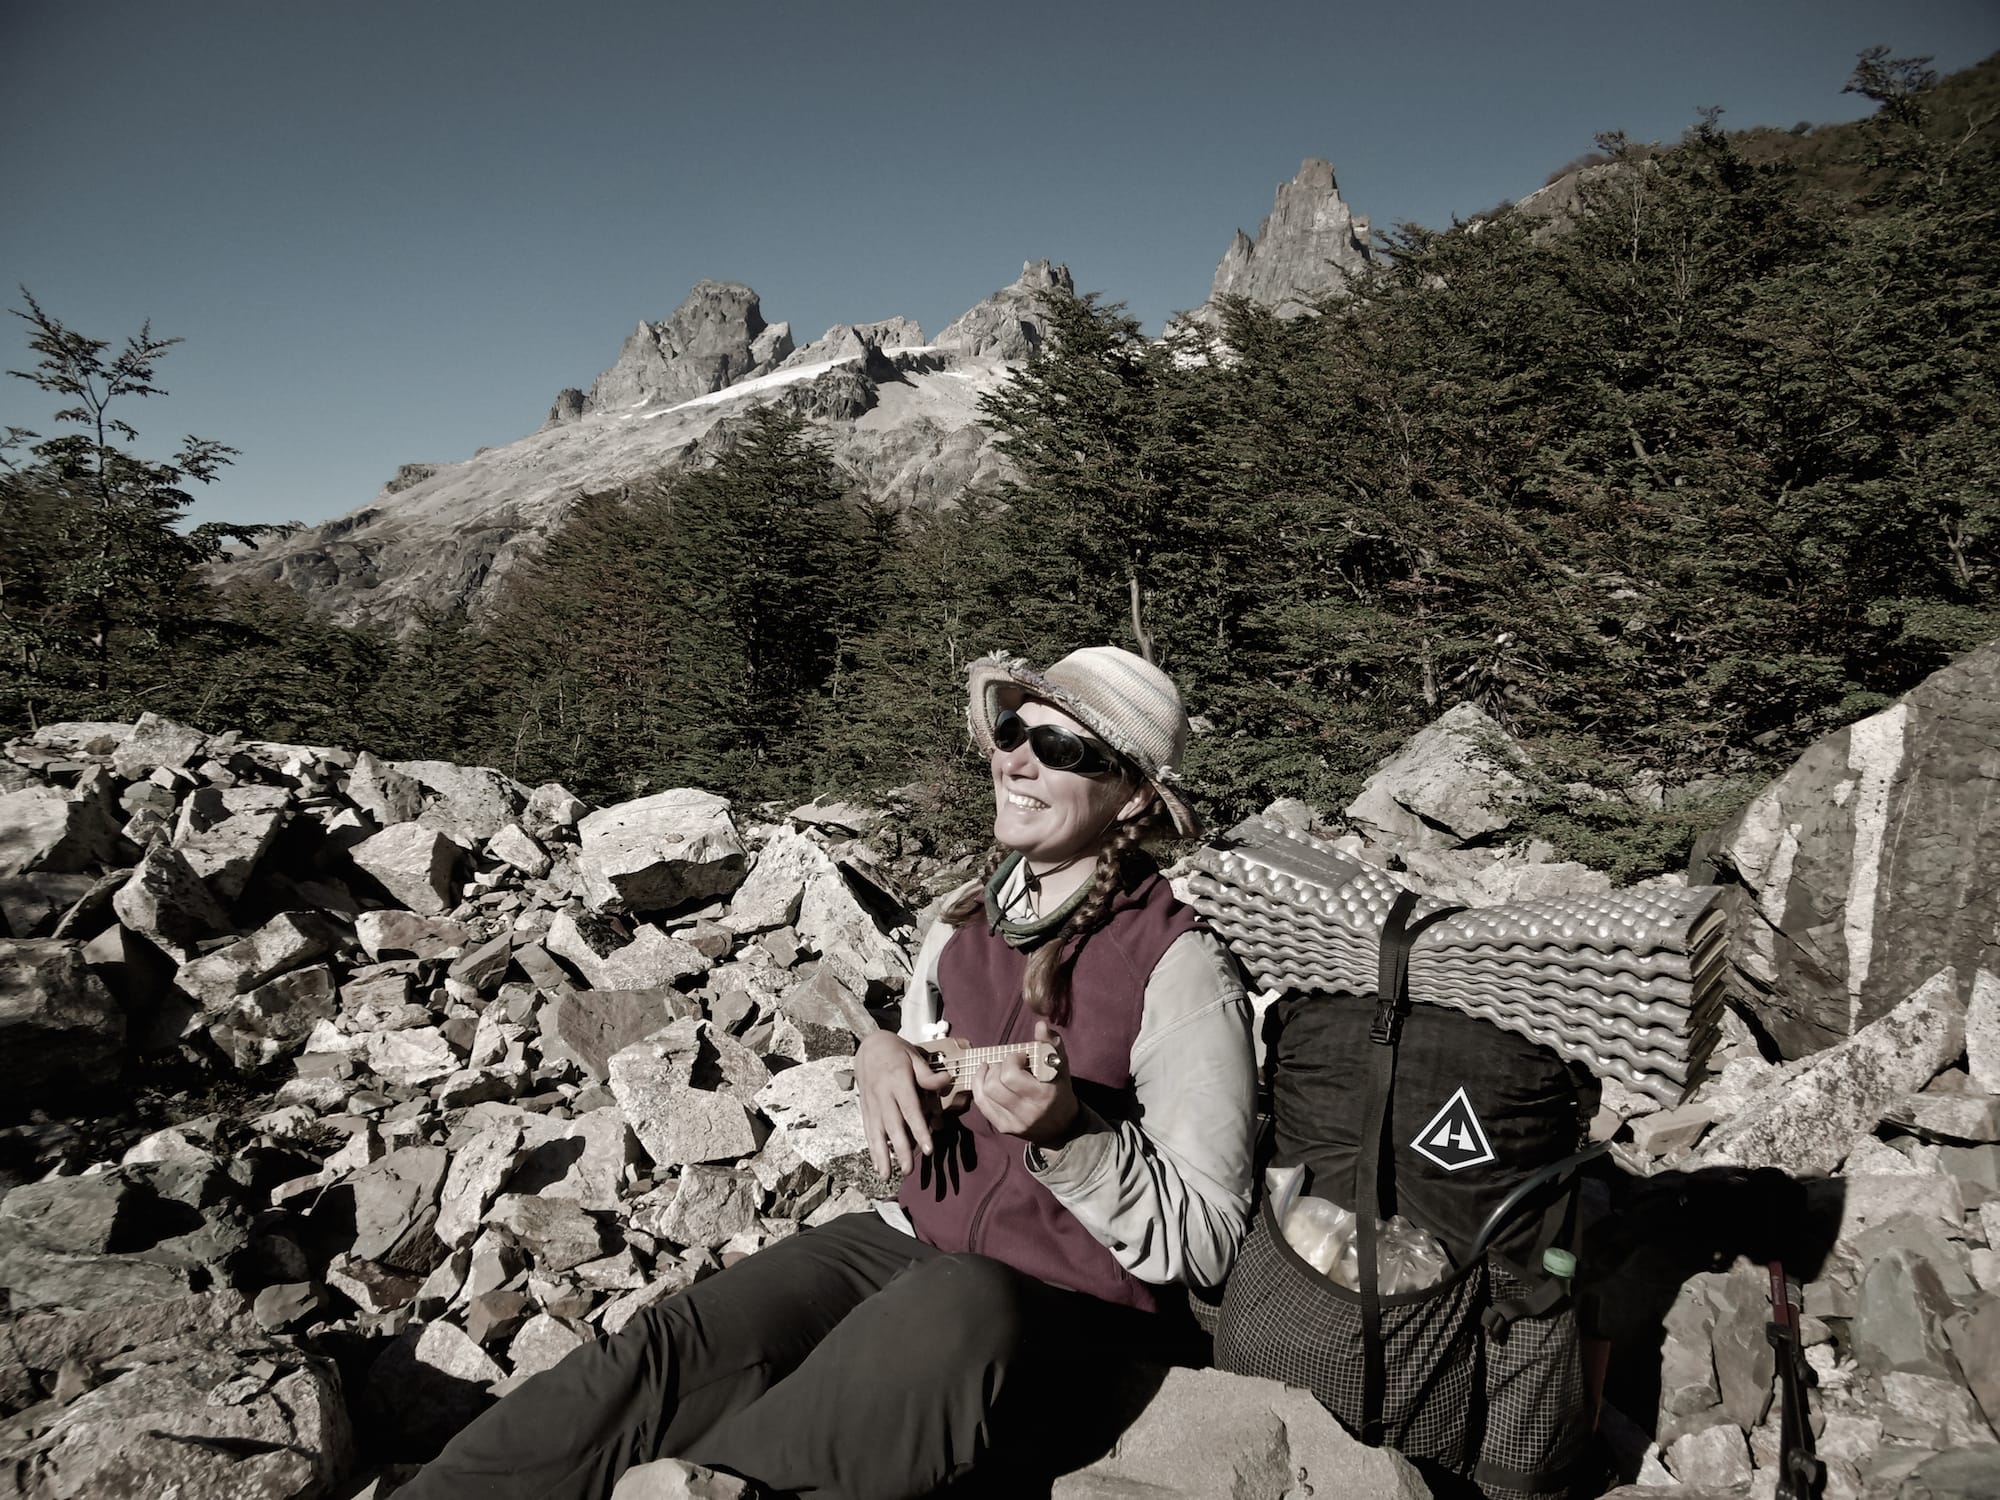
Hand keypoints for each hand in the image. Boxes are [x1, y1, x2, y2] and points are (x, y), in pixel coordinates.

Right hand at [856, 1030, 951, 1176]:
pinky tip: (877, 1164)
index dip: (919, 1129)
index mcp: (898, 1080)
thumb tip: (947, 1082)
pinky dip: (872, 1148)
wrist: (868, 1045)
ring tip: (886, 1175)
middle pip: (893, 1125)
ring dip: (881, 1155)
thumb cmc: (896, 1051)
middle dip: (900, 1149)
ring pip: (876, 1132)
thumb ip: (928, 1074)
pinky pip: (868, 1130)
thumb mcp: (914, 1055)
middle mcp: (883, 1094)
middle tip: (908, 1170)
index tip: (928, 1148)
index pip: (910, 1109)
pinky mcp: (865, 1108)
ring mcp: (871, 1102)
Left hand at [972, 1021, 1077, 1147]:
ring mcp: (1014, 1122)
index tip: (1020, 1056)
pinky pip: (982, 1104)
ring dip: (987, 1076)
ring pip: (986, 1093)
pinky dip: (980, 1087)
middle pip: (994, 1084)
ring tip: (996, 1070)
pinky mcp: (1004, 1127)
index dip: (1011, 1060)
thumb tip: (1040, 1025)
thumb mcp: (1061, 1066)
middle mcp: (1028, 1111)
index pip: (1011, 1075)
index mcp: (1044, 1094)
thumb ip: (1051, 1044)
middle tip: (1008, 1064)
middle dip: (997, 1067)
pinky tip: (985, 1079)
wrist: (1062, 1127)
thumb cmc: (1060, 1090)